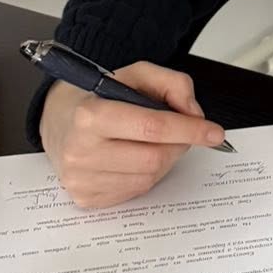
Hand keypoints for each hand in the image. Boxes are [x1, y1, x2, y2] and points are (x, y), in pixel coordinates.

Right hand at [39, 62, 225, 208]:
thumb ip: (172, 83)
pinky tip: (134, 156)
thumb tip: (194, 114)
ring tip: (150, 141)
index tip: (214, 132)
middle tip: (178, 131)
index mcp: (90, 115)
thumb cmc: (99, 95)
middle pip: (155, 157)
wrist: (58, 118)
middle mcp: (81, 151)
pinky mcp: (85, 198)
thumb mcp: (135, 73)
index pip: (152, 127)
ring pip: (149, 177)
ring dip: (164, 159)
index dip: (189, 129)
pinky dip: (147, 173)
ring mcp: (81, 180)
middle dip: (178, 144)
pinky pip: (135, 191)